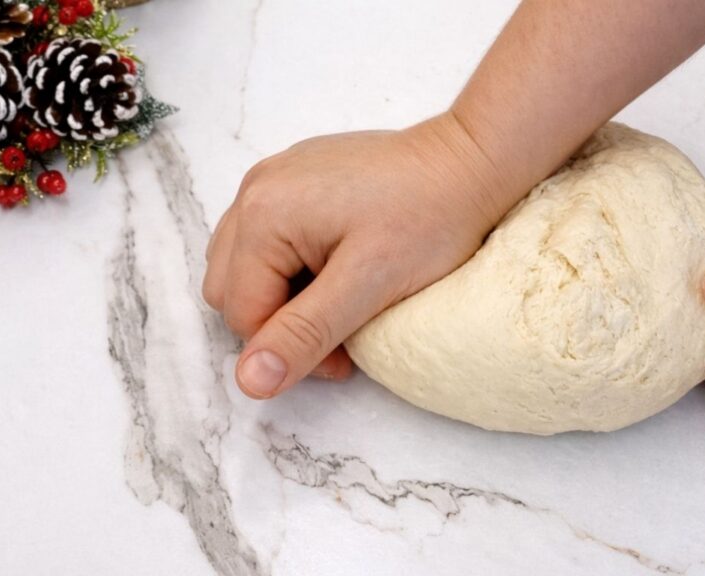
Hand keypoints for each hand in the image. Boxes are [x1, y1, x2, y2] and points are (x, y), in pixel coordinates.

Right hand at [203, 113, 505, 398]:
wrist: (471, 162)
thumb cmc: (430, 219)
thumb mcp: (368, 285)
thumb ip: (304, 334)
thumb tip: (249, 382)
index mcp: (263, 213)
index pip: (242, 313)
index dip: (286, 350)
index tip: (344, 358)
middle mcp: (256, 189)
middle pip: (233, 288)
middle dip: (281, 322)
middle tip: (343, 331)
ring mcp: (276, 179)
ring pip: (248, 266)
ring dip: (285, 296)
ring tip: (344, 299)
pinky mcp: (300, 179)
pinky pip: (272, 238)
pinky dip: (296, 266)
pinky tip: (343, 267)